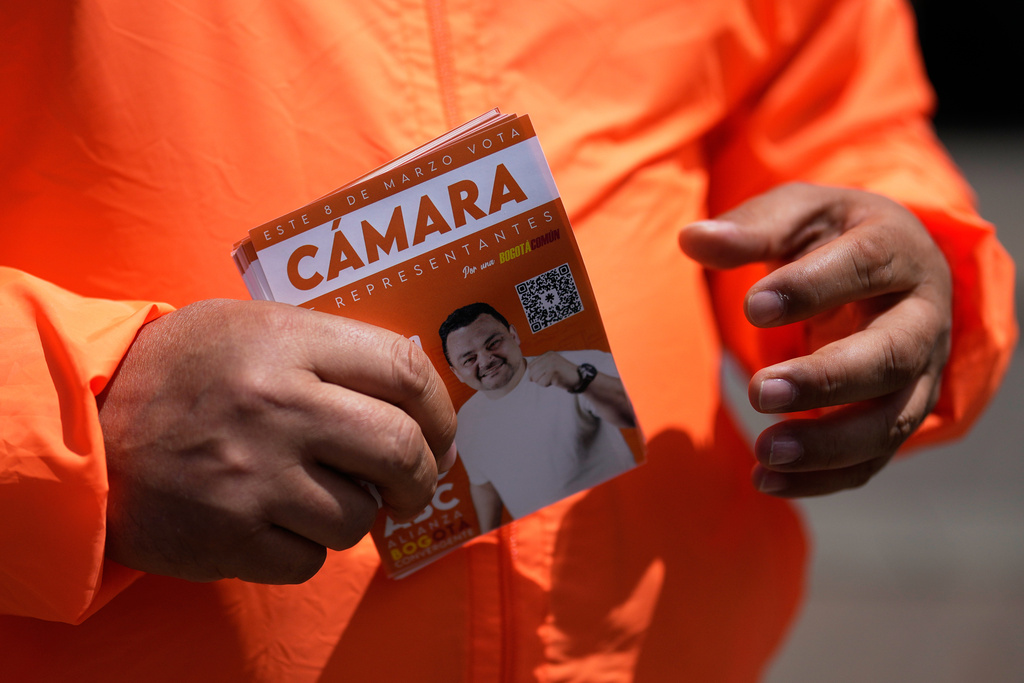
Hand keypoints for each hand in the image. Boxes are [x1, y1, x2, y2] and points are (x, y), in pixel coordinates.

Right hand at [98, 299, 456, 582]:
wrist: (89, 431)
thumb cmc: (185, 373)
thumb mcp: (253, 327)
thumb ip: (331, 351)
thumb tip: (416, 398)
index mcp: (287, 344)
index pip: (405, 372)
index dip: (442, 409)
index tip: (442, 432)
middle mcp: (276, 408)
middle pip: (401, 451)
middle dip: (423, 475)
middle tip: (413, 482)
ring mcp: (252, 477)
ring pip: (358, 517)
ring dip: (352, 513)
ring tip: (315, 494)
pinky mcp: (228, 537)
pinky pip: (310, 560)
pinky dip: (304, 548)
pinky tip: (274, 520)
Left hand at [526, 351, 579, 389]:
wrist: (579, 378)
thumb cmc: (564, 374)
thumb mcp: (552, 366)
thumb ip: (541, 368)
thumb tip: (528, 378)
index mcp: (548, 354)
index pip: (531, 365)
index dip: (534, 373)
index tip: (545, 375)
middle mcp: (548, 357)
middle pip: (532, 372)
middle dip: (538, 378)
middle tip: (550, 378)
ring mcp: (551, 364)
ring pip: (536, 378)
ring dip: (543, 382)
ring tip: (553, 379)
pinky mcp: (553, 372)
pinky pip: (542, 383)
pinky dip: (547, 385)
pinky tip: (555, 381)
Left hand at [680, 183, 951, 496]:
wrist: (889, 267)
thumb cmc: (833, 236)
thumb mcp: (798, 215)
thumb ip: (751, 228)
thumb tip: (691, 239)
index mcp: (897, 250)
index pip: (864, 266)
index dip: (810, 288)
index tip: (752, 307)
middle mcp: (922, 317)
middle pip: (888, 356)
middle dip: (826, 380)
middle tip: (760, 392)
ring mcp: (919, 374)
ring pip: (890, 421)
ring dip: (828, 444)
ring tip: (765, 451)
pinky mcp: (900, 415)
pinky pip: (872, 459)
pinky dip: (823, 478)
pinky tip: (768, 482)